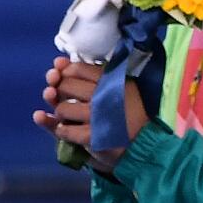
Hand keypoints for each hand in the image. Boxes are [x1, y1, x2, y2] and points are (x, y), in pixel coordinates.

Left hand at [35, 55, 145, 170]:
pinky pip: (64, 130)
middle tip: (69, 97)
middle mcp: (103, 96)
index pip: (78, 68)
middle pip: (66, 85)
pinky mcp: (92, 137)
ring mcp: (97, 117)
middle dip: (61, 90)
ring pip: (62, 108)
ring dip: (62, 112)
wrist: (144, 140)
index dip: (66, 71)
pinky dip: (63, 130)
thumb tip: (58, 62)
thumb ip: (94, 74)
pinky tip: (71, 129)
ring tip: (71, 115)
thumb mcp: (121, 85)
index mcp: (112, 80)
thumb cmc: (130, 110)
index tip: (66, 76)